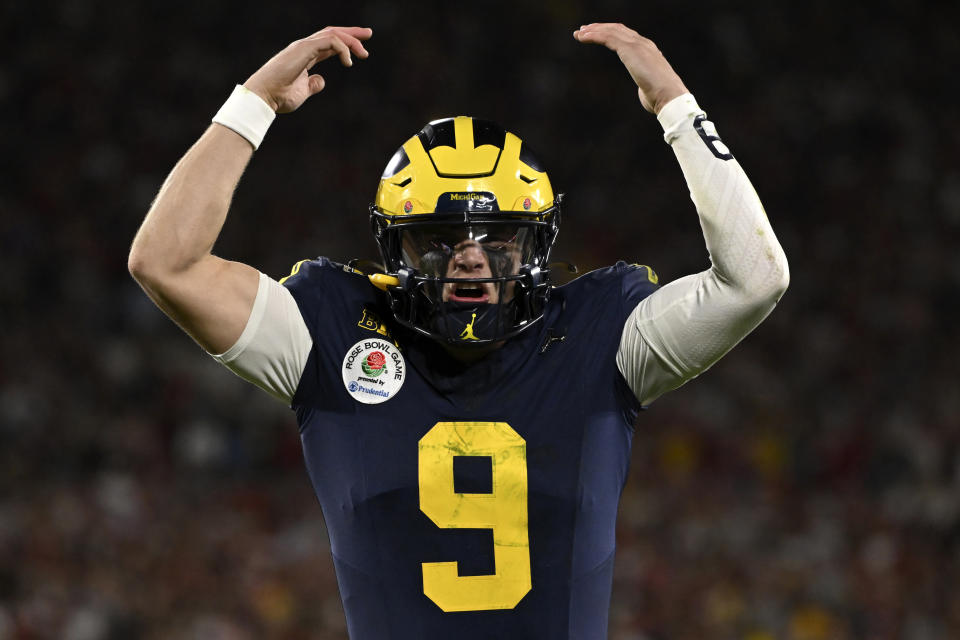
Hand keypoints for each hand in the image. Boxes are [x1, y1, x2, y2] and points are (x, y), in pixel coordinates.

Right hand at [243, 26, 372, 112]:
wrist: (264, 97)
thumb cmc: (279, 97)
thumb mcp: (302, 91)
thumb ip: (312, 84)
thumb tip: (321, 81)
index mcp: (304, 56)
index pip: (328, 43)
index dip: (345, 43)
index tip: (361, 48)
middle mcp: (304, 47)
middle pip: (332, 33)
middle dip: (351, 33)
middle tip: (368, 34)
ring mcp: (303, 46)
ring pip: (332, 34)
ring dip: (351, 40)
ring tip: (363, 53)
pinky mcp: (303, 49)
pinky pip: (329, 41)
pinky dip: (342, 48)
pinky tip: (349, 61)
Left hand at [573, 23, 686, 114]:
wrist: (669, 96)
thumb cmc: (661, 98)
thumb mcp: (651, 89)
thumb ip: (645, 86)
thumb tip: (645, 93)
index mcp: (649, 51)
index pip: (627, 36)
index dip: (611, 34)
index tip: (597, 36)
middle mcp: (643, 44)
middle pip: (617, 29)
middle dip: (599, 28)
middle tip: (583, 31)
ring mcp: (638, 45)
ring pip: (611, 31)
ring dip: (593, 31)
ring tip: (578, 34)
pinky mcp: (630, 49)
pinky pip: (608, 38)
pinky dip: (594, 36)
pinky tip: (583, 38)